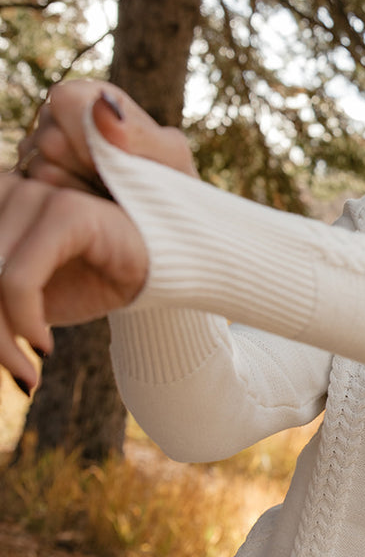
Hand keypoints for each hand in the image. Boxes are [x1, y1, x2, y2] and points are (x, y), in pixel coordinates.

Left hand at [0, 173, 147, 392]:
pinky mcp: (67, 211)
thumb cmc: (86, 281)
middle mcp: (9, 186)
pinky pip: (18, 279)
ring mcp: (38, 193)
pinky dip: (24, 319)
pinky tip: (45, 345)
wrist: (156, 271)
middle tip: (16, 371)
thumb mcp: (22, 301)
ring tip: (27, 368)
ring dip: (2, 336)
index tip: (2, 352)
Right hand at [16, 81, 197, 193]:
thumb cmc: (171, 180)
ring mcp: (40, 152)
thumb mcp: (170, 157)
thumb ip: (140, 132)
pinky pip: (39, 196)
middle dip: (88, 167)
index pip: (65, 100)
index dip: (88, 134)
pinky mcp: (33, 184)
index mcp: (92, 97)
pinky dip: (69, 206)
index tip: (119, 160)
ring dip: (80, 189)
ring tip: (109, 194)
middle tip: (118, 181)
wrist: (164, 219)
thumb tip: (102, 107)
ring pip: (41, 171)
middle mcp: (59, 119)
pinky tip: (92, 205)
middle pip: (48, 140)